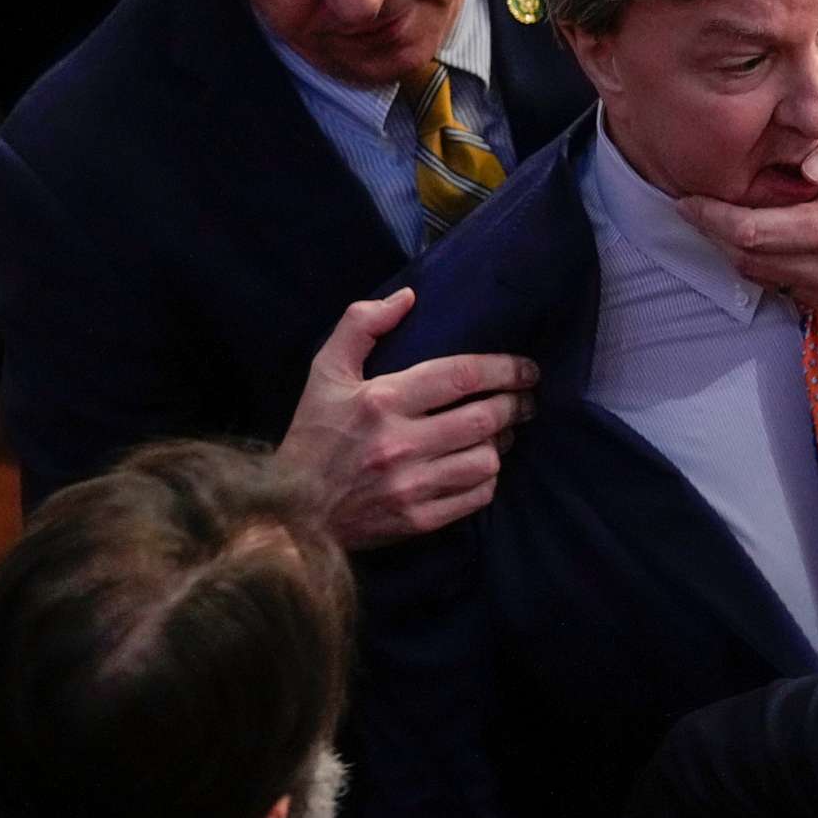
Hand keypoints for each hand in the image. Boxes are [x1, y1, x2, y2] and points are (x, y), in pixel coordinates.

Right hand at [279, 289, 539, 548]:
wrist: (291, 513)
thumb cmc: (314, 434)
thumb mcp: (326, 372)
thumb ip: (361, 325)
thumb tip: (408, 297)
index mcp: (381, 401)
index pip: (462, 376)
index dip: (505, 369)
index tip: (527, 369)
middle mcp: (399, 444)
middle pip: (485, 418)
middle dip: (517, 404)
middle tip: (525, 399)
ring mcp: (410, 486)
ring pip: (487, 459)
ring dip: (502, 443)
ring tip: (501, 432)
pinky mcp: (418, 520)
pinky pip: (477, 496)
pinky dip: (488, 479)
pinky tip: (480, 466)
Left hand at [677, 119, 817, 307]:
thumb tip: (809, 167)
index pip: (752, 232)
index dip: (713, 218)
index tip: (687, 200)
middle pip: (748, 258)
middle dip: (718, 234)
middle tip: (700, 208)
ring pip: (760, 275)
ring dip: (738, 250)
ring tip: (728, 219)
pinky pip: (782, 287)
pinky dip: (764, 264)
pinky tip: (765, 238)